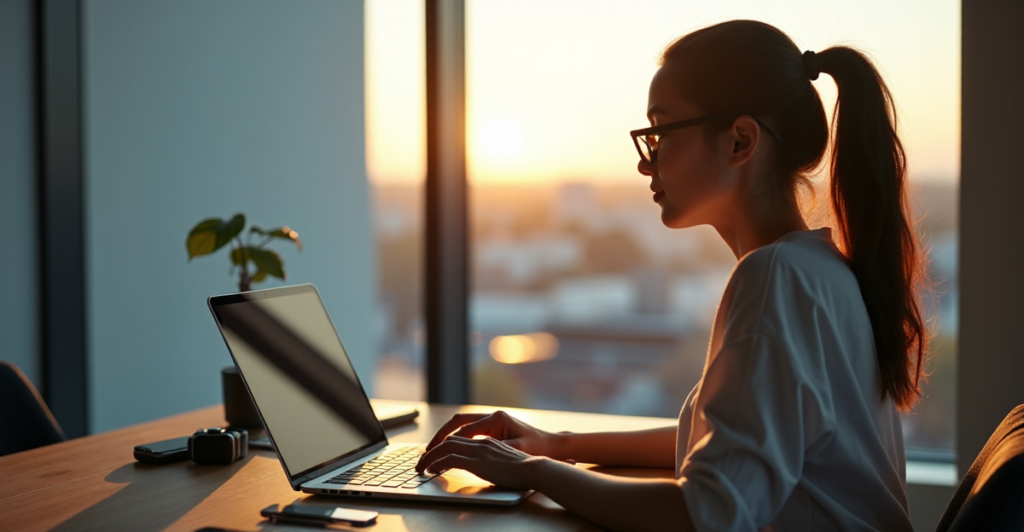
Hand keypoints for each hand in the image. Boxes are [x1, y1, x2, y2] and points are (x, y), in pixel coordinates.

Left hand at [415, 435, 546, 489]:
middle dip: (433, 448)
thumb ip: (492, 456)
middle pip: (450, 438)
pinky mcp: (478, 461)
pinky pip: (451, 458)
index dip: (445, 442)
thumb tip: (483, 465)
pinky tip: (432, 470)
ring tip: (421, 466)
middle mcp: (482, 440)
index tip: (435, 452)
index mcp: (489, 437)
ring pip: (446, 447)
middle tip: (422, 459)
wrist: (535, 468)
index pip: (461, 435)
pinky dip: (438, 463)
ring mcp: (479, 449)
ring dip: (430, 456)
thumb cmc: (526, 466)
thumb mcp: (507, 456)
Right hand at [416, 410, 563, 466]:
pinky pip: (470, 430)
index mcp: (497, 419)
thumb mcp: (514, 451)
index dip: (447, 442)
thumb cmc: (537, 449)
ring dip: (447, 435)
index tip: (435, 453)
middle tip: (428, 449)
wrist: (553, 446)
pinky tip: (450, 448)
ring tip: (434, 448)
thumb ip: (492, 450)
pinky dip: (457, 438)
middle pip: (458, 421)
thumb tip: (470, 453)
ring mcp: (493, 420)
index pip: (464, 431)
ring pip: (462, 424)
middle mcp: (493, 416)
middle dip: (441, 435)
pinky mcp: (494, 427)